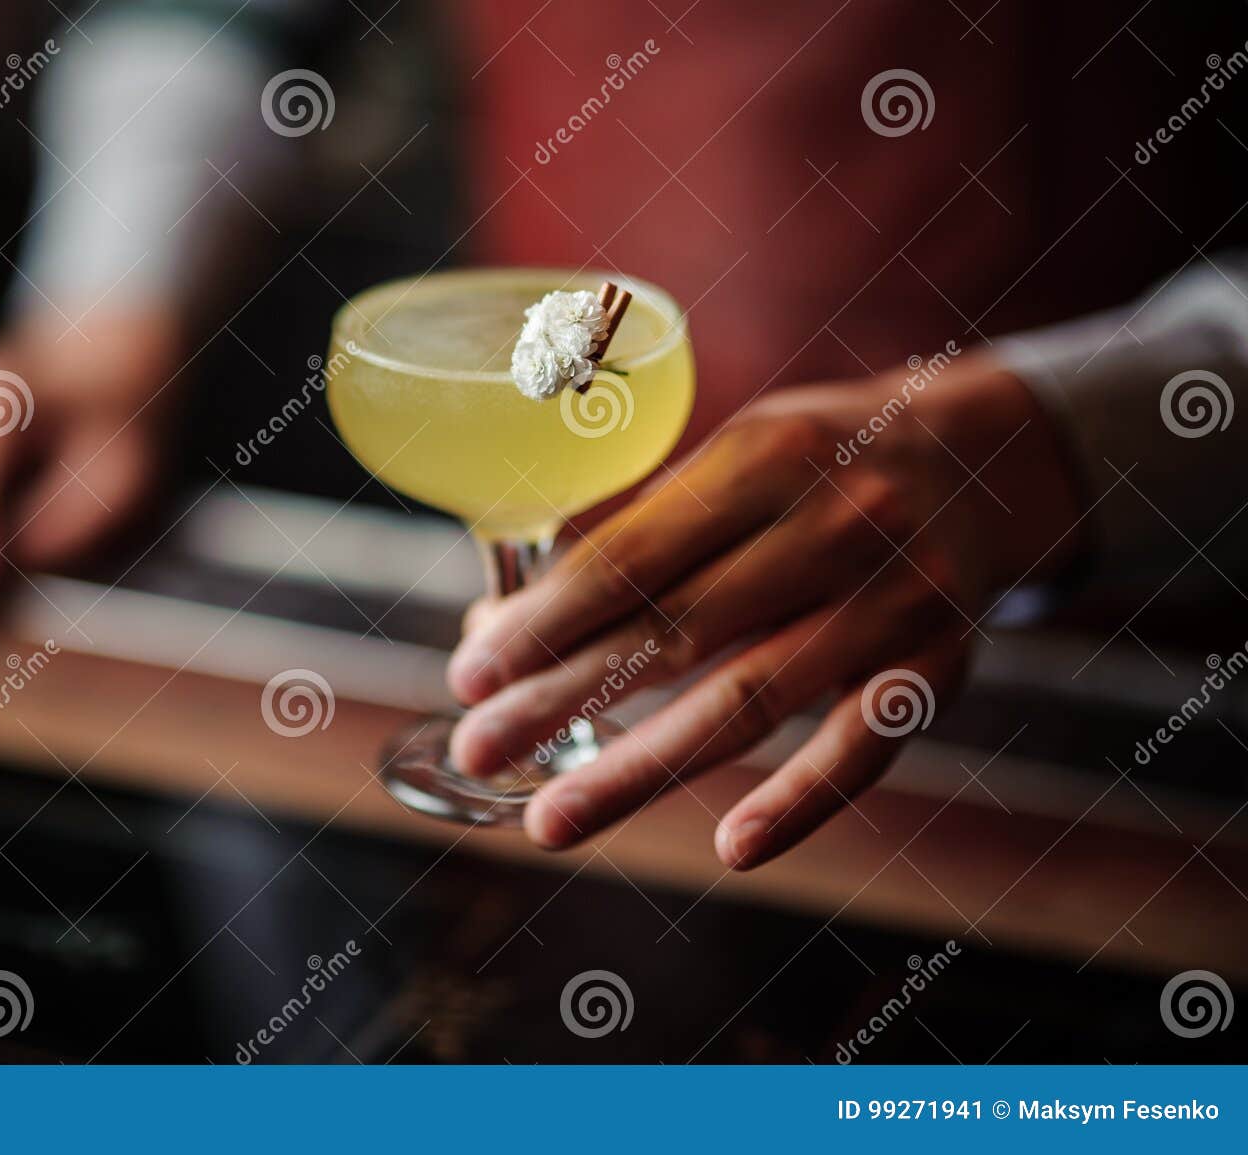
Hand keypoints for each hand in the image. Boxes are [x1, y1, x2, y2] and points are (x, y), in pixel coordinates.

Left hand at [446, 358, 1083, 867]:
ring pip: (752, 698)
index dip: (547, 619)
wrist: (991, 457)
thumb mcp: (735, 457)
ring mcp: (896, 599)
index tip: (471, 671)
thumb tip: (500, 624)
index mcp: (764, 456)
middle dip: (563, 696)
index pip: (635, 552)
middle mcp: (835, 522)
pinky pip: (866, 744)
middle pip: (677, 630)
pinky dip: (802, 799)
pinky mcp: (943, 665)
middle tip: (478, 747)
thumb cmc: (821, 461)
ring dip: (641, 767)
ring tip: (551, 820)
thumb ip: (631, 533)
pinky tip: (732, 846)